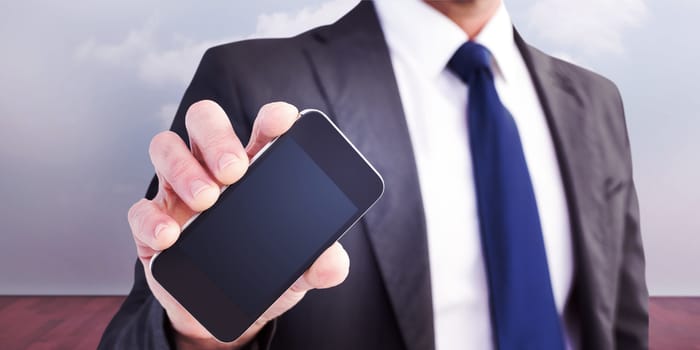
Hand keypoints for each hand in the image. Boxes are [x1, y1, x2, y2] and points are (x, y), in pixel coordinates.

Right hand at [127, 101, 349, 348]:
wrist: (217, 317)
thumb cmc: (258, 274)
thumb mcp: (295, 272)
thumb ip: (317, 266)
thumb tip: (335, 265)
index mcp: (256, 169)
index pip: (262, 127)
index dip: (272, 117)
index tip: (282, 121)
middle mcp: (213, 170)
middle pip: (205, 122)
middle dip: (217, 137)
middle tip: (234, 171)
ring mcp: (179, 193)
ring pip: (166, 148)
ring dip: (184, 169)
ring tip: (207, 200)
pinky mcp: (153, 224)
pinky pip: (140, 208)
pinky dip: (152, 219)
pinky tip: (171, 236)